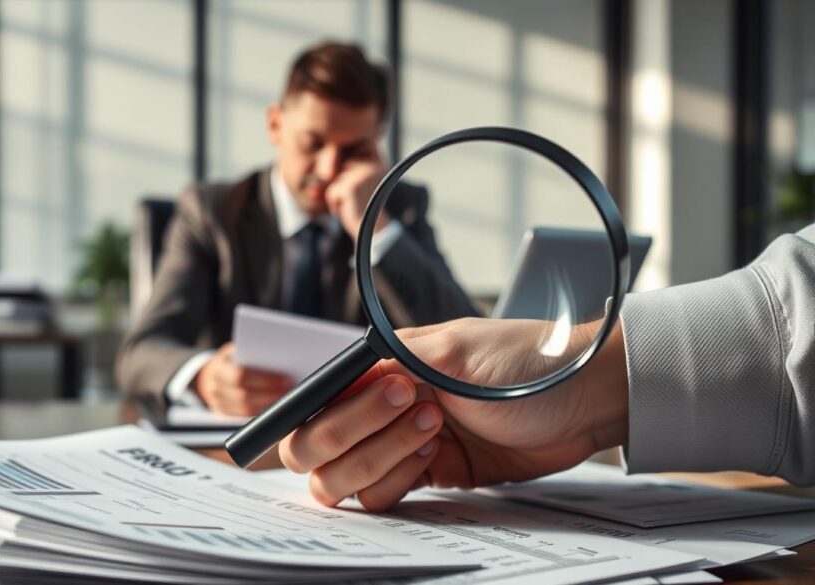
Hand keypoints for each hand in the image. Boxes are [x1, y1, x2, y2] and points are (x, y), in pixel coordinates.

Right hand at [192, 342, 293, 415]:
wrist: (211, 374)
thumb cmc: (233, 359)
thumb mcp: (238, 351)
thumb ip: (254, 353)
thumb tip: (284, 357)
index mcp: (219, 367)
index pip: (240, 375)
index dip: (264, 379)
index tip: (286, 378)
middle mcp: (215, 387)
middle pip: (244, 396)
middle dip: (270, 394)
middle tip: (290, 391)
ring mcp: (218, 403)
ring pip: (245, 410)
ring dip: (269, 405)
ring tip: (288, 399)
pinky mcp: (224, 414)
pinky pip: (245, 416)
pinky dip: (262, 412)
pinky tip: (277, 406)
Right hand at [278, 317, 628, 510]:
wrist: (586, 399)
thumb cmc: (526, 362)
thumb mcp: (452, 350)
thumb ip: (388, 364)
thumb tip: (333, 382)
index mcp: (377, 366)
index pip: (315, 400)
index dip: (328, 413)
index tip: (374, 406)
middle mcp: (378, 407)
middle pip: (316, 447)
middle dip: (356, 438)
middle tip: (414, 411)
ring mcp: (400, 444)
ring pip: (347, 478)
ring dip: (385, 459)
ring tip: (436, 429)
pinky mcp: (430, 474)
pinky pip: (385, 497)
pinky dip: (402, 483)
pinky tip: (440, 456)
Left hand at [325, 156, 388, 239]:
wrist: (372, 230)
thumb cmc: (362, 208)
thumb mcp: (355, 185)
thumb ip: (344, 172)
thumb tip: (325, 171)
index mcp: (375, 163)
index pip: (346, 163)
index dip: (346, 181)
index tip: (358, 194)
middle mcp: (370, 166)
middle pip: (339, 170)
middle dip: (341, 187)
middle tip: (355, 200)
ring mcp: (360, 176)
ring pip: (334, 181)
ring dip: (338, 195)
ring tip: (353, 204)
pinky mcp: (351, 188)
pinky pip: (331, 192)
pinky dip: (335, 203)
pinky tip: (349, 209)